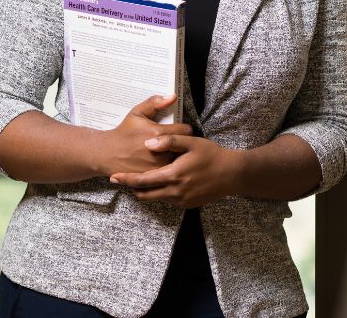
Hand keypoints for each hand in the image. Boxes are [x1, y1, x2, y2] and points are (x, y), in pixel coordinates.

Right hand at [92, 94, 192, 176]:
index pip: (186, 130)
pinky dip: (170, 168)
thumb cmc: (124, 132)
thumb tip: (173, 96)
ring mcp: (158, 166)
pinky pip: (171, 172)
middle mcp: (161, 150)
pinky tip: (163, 162)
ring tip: (170, 152)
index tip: (179, 130)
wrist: (107, 153)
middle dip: (183, 143)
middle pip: (185, 146)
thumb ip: (155, 103)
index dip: (184, 129)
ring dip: (178, 156)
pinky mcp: (155, 177)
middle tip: (176, 142)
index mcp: (159, 133)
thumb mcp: (137, 113)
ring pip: (180, 160)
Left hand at [107, 135, 241, 208]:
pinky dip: (161, 193)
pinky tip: (163, 183)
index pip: (142, 180)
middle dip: (132, 187)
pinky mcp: (187, 205)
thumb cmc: (212, 155)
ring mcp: (181, 200)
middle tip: (123, 179)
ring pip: (156, 198)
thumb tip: (148, 143)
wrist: (232, 174)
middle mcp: (175, 191)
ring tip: (141, 180)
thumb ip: (169, 141)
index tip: (114, 176)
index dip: (126, 179)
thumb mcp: (192, 142)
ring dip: (146, 191)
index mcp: (173, 175)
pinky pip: (168, 200)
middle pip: (144, 194)